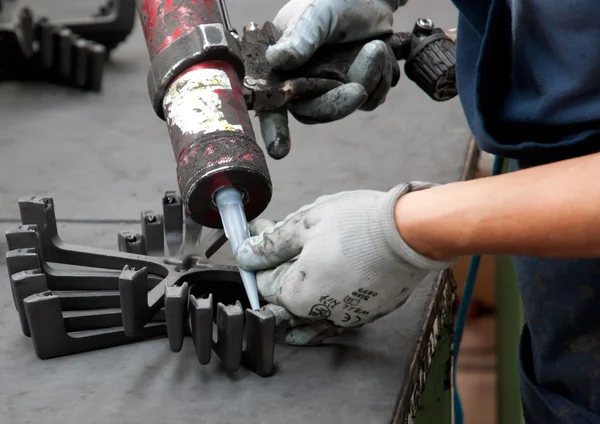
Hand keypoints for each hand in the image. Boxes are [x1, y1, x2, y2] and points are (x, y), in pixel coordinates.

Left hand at [235, 183, 455, 345]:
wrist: (409, 232)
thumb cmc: (357, 225)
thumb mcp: (304, 225)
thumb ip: (271, 244)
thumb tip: (245, 254)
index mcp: (297, 294)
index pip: (264, 285)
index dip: (257, 262)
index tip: (258, 238)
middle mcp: (320, 313)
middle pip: (286, 303)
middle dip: (276, 279)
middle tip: (272, 255)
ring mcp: (348, 316)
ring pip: (312, 317)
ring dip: (297, 306)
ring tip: (285, 304)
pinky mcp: (370, 312)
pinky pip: (340, 318)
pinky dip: (326, 314)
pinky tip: (321, 313)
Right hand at [266, 0, 404, 123]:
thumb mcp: (317, 14)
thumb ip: (301, 37)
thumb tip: (278, 60)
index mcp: (283, 65)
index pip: (272, 102)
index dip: (274, 129)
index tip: (280, 151)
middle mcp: (302, 81)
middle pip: (315, 112)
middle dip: (340, 103)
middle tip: (359, 87)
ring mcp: (330, 87)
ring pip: (348, 107)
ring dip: (370, 81)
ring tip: (373, 48)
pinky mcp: (354, 88)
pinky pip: (370, 100)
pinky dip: (382, 80)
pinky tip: (379, 56)